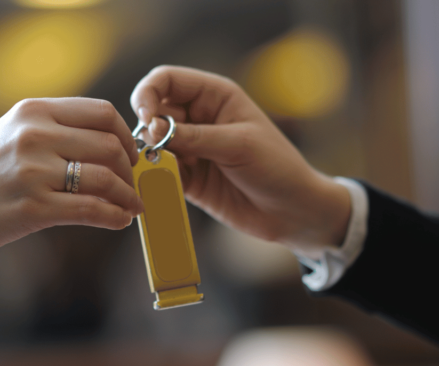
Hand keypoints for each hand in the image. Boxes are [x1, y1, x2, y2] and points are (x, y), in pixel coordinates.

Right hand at [0, 98, 143, 272]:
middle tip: (132, 184)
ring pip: (105, 178)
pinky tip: (119, 221)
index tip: (130, 154)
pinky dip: (114, 216)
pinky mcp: (34, 208)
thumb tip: (107, 141)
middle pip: (109, 145)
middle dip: (130, 169)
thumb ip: (54, 130)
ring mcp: (34, 172)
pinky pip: (91, 210)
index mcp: (33, 111)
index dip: (126, 135)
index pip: (101, 113)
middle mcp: (35, 136)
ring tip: (131, 206)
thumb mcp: (12, 133)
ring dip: (127, 195)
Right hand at [130, 66, 351, 251]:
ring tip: (163, 169)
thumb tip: (151, 129)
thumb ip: (194, 136)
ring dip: (150, 155)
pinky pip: (160, 173)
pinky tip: (163, 185)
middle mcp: (199, 118)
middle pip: (154, 111)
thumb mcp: (238, 145)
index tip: (146, 117)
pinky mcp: (188, 178)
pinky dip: (155, 177)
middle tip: (154, 147)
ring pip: (152, 144)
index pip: (166, 80)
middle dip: (148, 128)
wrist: (292, 211)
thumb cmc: (276, 167)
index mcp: (215, 96)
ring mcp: (192, 149)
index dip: (148, 93)